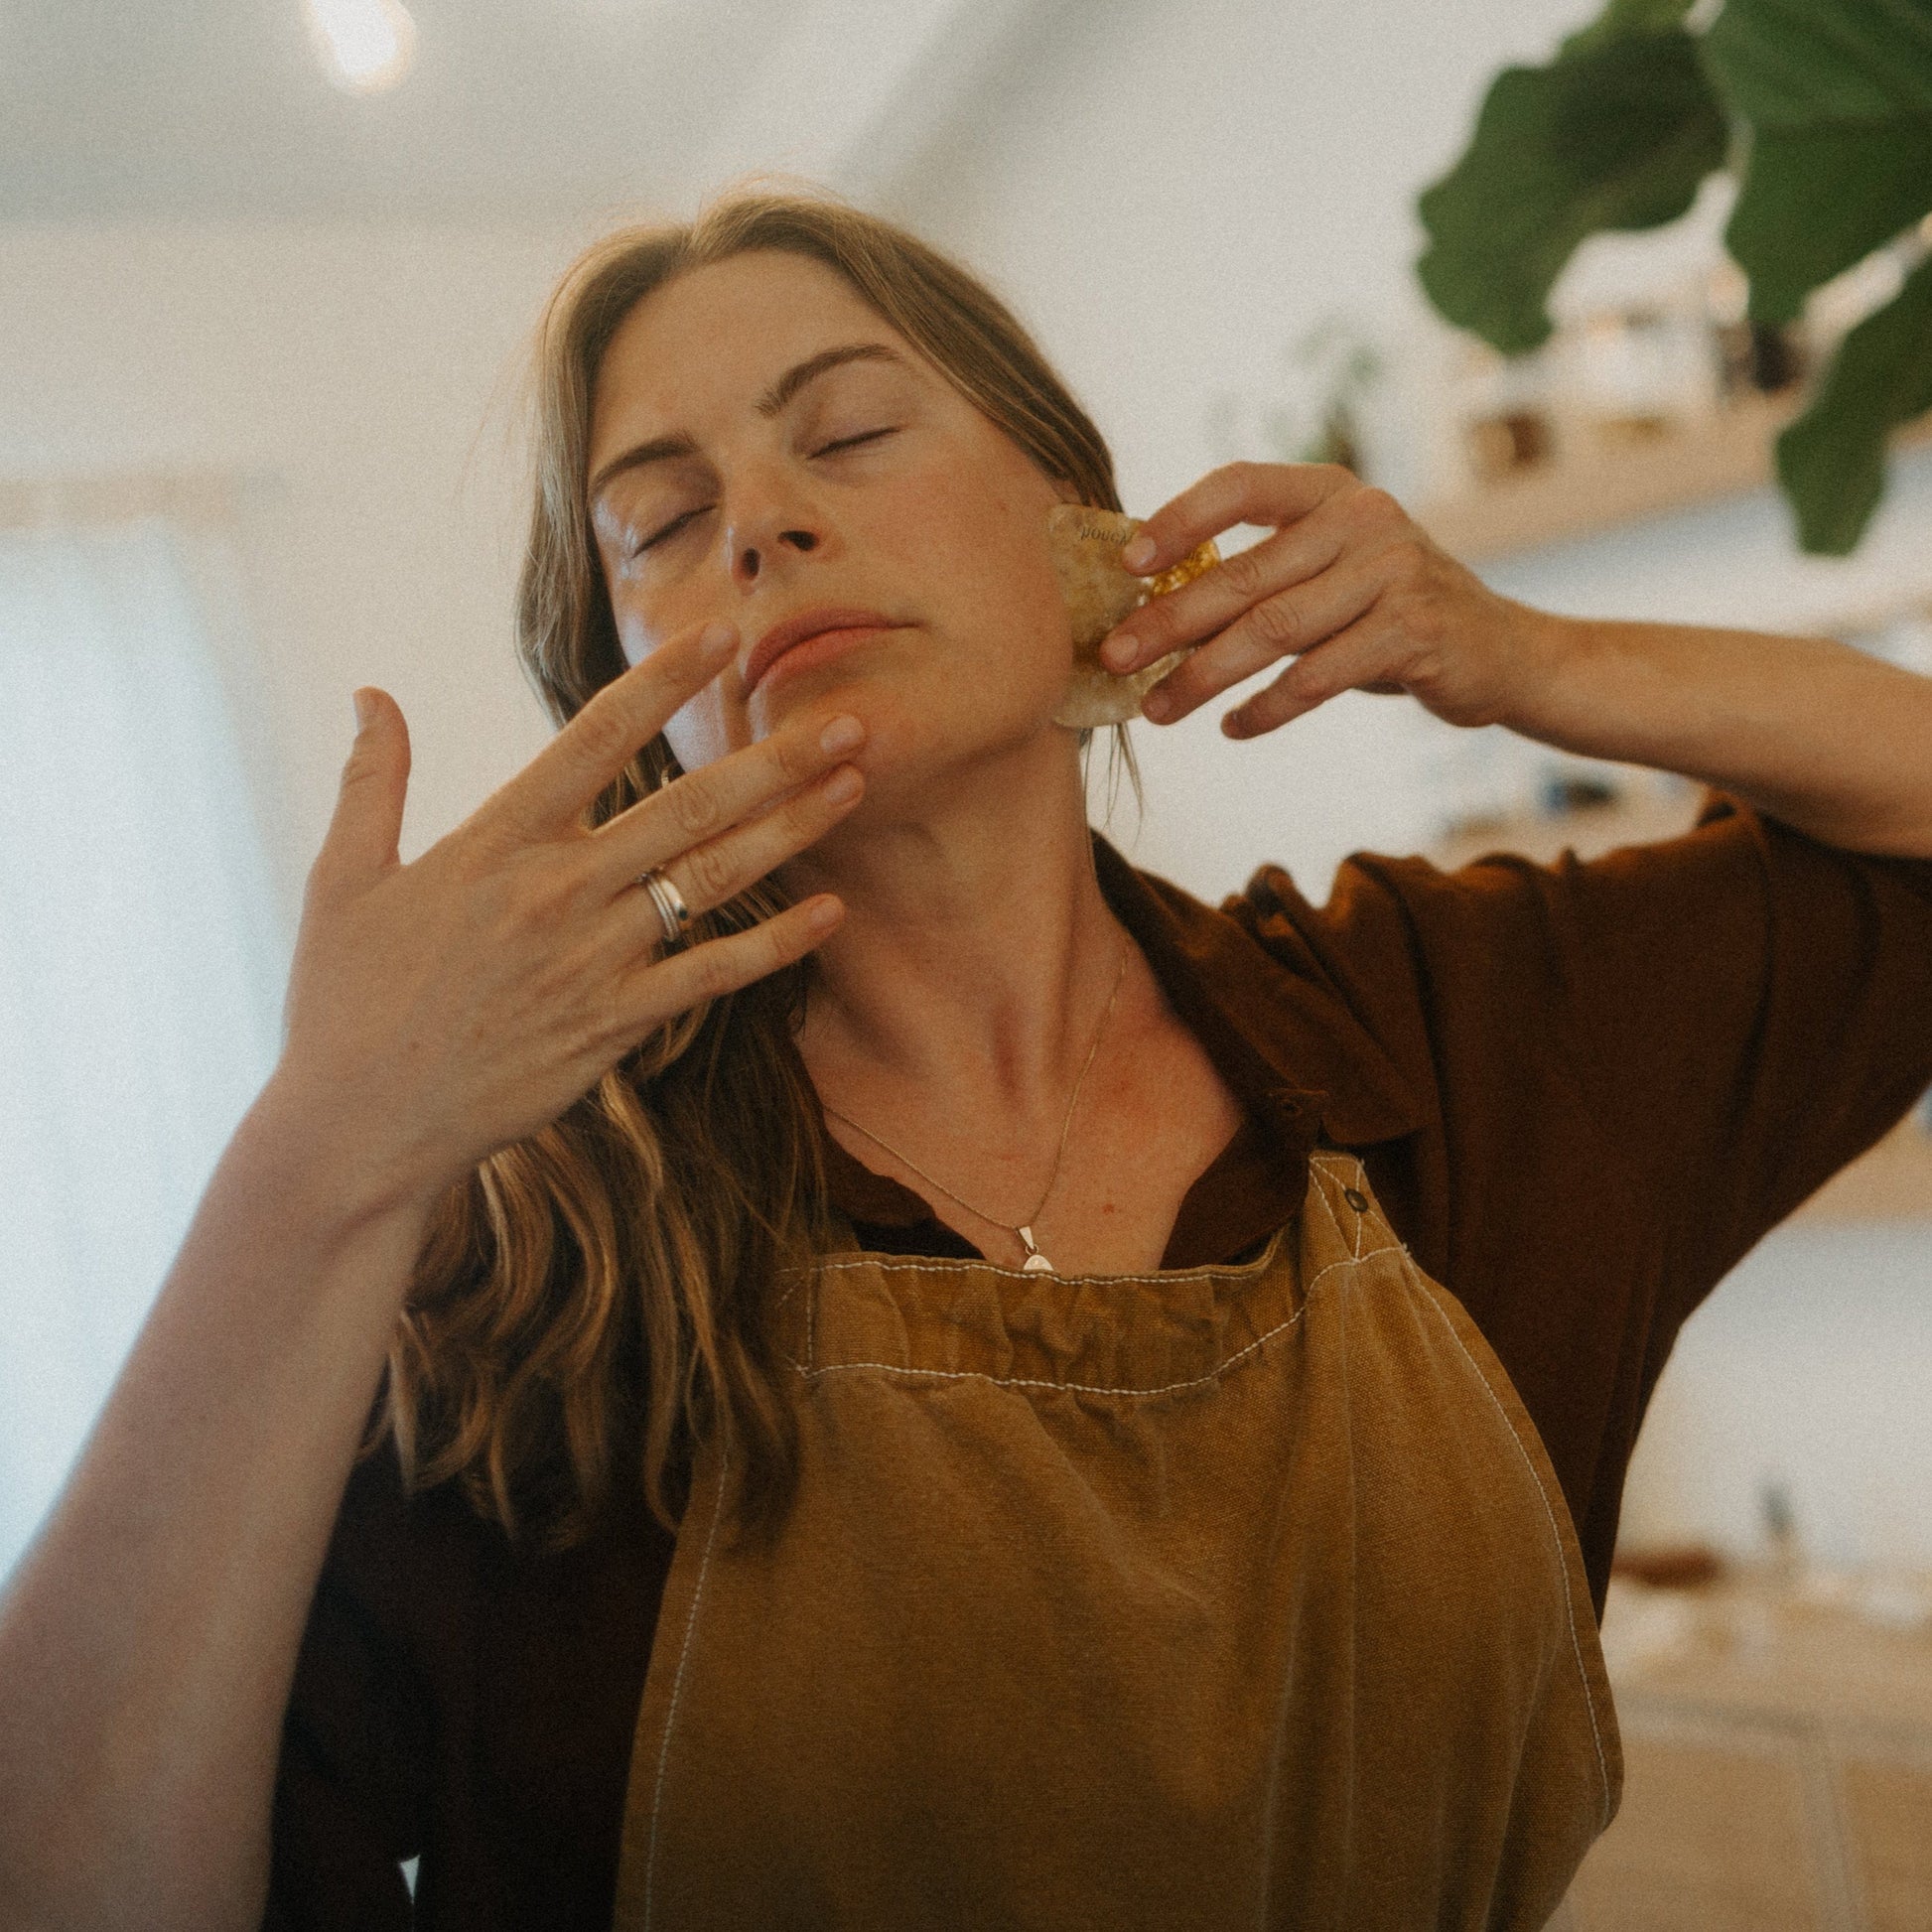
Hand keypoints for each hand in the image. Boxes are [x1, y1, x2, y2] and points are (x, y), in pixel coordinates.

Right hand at [273, 618, 865, 1219]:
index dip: (665, 683)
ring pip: (715, 879)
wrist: (360, 1125)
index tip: (723, 637)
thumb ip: (372, 780)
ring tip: (855, 784)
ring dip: (793, 829)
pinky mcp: (615, 1025)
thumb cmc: (345, 1002)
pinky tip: (831, 911)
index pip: (595, 737)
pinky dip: (776, 944)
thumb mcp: (343, 880)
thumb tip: (371, 695)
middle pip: (688, 805)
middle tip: (851, 719)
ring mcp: (594, 959)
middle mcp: (558, 890)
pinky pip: (712, 975)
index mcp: (496, 841)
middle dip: (776, 758)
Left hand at [1097, 462, 1549, 738]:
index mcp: (1330, 492)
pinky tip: (1234, 728)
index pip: (1242, 485)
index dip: (1179, 518)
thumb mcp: (1328, 574)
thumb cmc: (1384, 613)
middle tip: (1115, 658)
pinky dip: (1268, 707)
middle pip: (1245, 575)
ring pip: (1274, 630)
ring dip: (1205, 676)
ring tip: (1158, 710)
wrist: (1496, 651)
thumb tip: (1149, 608)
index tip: (1126, 562)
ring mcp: (1393, 571)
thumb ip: (1261, 576)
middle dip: (1169, 621)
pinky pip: (1318, 675)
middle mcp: (1363, 519)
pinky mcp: (1412, 630)